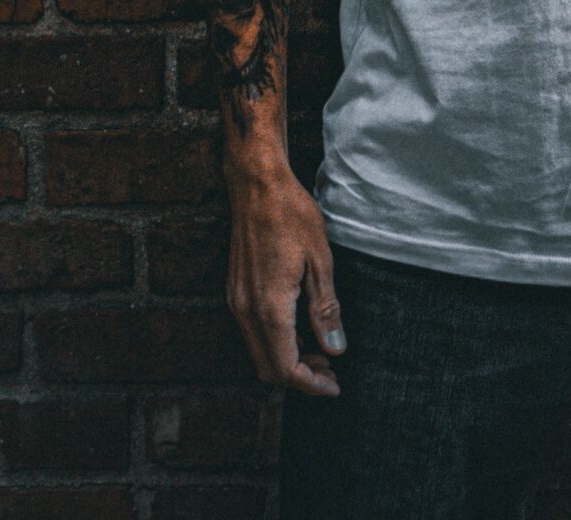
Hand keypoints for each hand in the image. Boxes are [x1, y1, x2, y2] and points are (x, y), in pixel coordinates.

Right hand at [225, 162, 347, 396]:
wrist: (256, 185)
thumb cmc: (292, 215)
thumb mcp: (320, 262)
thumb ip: (326, 310)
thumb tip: (335, 349)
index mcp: (269, 307)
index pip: (286, 368)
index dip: (311, 384)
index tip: (335, 386)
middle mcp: (246, 310)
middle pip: (268, 368)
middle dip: (300, 377)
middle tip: (331, 371)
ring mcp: (236, 301)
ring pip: (259, 351)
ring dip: (288, 359)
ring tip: (321, 351)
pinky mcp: (235, 291)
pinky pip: (253, 332)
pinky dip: (276, 341)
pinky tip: (301, 328)